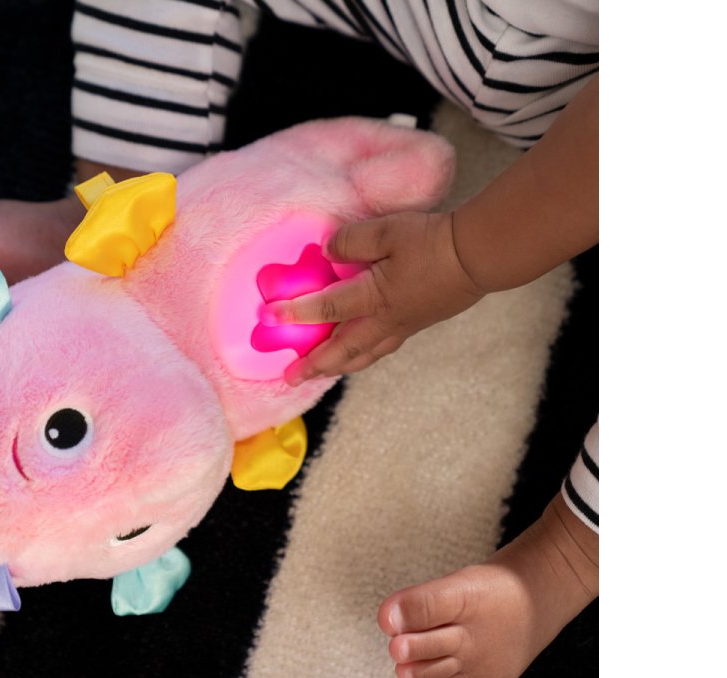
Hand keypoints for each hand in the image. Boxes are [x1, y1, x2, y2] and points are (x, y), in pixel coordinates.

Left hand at [264, 211, 485, 385]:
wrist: (478, 255)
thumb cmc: (433, 241)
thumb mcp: (387, 231)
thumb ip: (351, 241)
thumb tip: (327, 252)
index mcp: (375, 297)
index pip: (327, 309)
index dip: (295, 313)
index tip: (268, 317)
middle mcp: (385, 320)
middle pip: (342, 351)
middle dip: (313, 366)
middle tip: (290, 378)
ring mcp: (401, 326)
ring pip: (363, 356)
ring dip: (337, 367)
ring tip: (319, 372)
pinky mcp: (414, 324)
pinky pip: (380, 348)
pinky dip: (361, 356)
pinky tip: (357, 352)